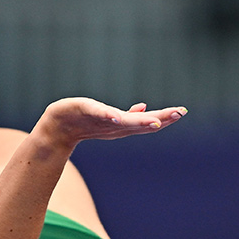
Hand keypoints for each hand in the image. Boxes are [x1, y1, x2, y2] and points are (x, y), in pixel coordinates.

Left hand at [41, 98, 187, 144]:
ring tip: (155, 121)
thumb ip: (126, 116)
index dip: (165, 118)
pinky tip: (117, 116)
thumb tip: (143, 108)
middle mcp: (114, 125)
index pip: (147, 122)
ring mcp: (100, 120)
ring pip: (123, 122)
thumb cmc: (83, 123)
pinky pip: (98, 114)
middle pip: (139, 124)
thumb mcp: (107, 118)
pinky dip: (108, 117)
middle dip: (160, 119)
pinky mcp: (85, 111)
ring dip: (139, 122)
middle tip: (178, 114)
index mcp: (121, 125)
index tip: (182, 112)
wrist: (56, 129)